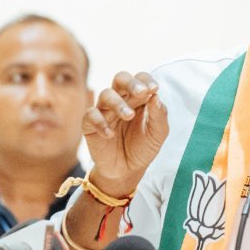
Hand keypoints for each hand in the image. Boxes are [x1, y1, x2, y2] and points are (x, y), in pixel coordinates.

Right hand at [82, 71, 168, 194]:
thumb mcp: (158, 133)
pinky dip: (100, 122)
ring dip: (118, 103)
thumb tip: (155, 96)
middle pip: (120, 78)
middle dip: (130, 83)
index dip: (146, 80)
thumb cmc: (143, 147)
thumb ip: (159, 115)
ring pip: (106, 94)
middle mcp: (121, 100)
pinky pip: (90, 115)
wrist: (127, 170)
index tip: (154, 89)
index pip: (141, 79)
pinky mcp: (90, 124)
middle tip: (141, 92)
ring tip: (129, 116)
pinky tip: (110, 134)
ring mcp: (105, 111)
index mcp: (139, 98)